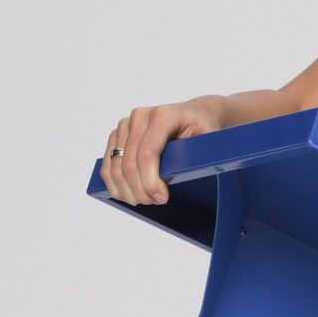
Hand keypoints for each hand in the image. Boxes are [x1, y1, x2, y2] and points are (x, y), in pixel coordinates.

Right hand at [98, 97, 224, 205]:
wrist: (192, 115)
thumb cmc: (200, 126)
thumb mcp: (209, 135)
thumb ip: (202, 148)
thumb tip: (193, 165)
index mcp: (161, 115)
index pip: (147, 153)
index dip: (150, 180)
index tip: (162, 197)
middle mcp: (139, 117)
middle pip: (128, 163)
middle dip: (140, 190)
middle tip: (156, 202)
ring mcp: (125, 126)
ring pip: (115, 167)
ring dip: (127, 190)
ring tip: (145, 200)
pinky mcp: (117, 135)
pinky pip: (108, 165)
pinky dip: (114, 184)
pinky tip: (128, 195)